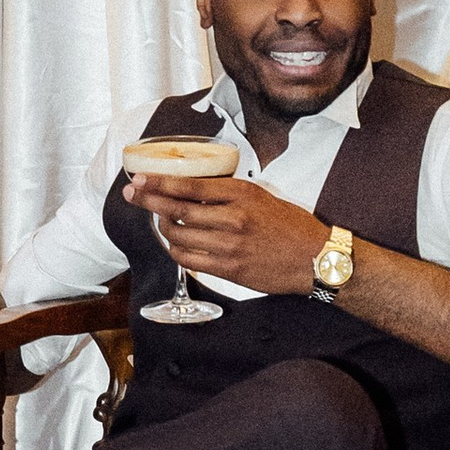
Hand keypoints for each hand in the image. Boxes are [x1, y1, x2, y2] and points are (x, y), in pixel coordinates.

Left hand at [125, 171, 326, 297]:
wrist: (316, 258)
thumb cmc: (290, 225)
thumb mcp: (261, 196)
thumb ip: (227, 194)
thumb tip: (189, 190)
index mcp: (242, 194)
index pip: (189, 186)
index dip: (158, 183)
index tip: (139, 180)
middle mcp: (234, 218)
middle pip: (177, 210)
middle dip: (149, 202)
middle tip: (133, 196)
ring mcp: (230, 246)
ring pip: (179, 236)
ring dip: (163, 228)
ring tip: (162, 221)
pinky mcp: (230, 270)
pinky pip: (189, 260)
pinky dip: (176, 250)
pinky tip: (176, 244)